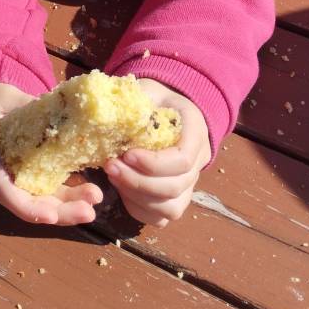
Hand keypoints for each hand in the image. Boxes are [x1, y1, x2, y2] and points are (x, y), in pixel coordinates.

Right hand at [0, 79, 102, 225]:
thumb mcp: (1, 95)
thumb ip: (29, 105)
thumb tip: (64, 111)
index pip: (2, 188)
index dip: (27, 205)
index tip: (51, 215)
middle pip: (24, 203)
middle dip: (59, 211)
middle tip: (90, 211)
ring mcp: (1, 180)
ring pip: (34, 200)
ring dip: (65, 204)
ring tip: (95, 197)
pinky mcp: (12, 177)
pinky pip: (36, 190)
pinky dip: (60, 191)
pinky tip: (84, 186)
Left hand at [103, 80, 210, 226]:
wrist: (168, 110)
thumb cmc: (157, 100)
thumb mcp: (150, 90)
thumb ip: (138, 99)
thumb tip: (110, 110)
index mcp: (196, 132)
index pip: (183, 159)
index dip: (153, 163)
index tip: (127, 154)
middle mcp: (199, 163)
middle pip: (174, 187)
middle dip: (137, 181)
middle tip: (110, 166)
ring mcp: (189, 185)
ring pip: (170, 208)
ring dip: (136, 196)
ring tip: (113, 176)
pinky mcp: (175, 199)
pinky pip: (161, 218)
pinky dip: (138, 209)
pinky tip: (120, 189)